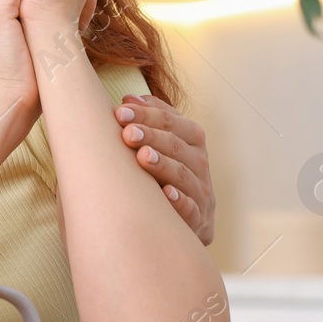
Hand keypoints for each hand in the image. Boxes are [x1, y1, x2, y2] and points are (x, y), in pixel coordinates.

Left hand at [114, 95, 216, 244]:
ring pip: (185, 175)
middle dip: (152, 136)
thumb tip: (128, 98)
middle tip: (127, 133)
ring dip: (164, 165)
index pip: (173, 122)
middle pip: (178, 146)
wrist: (179, 223)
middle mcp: (200, 164)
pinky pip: (193, 210)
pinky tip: (166, 194)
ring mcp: (202, 193)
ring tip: (142, 157)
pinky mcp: (200, 221)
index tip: (120, 111)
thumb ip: (148, 121)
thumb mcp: (159, 145)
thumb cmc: (160, 175)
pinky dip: (181, 201)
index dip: (148, 115)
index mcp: (192, 141)